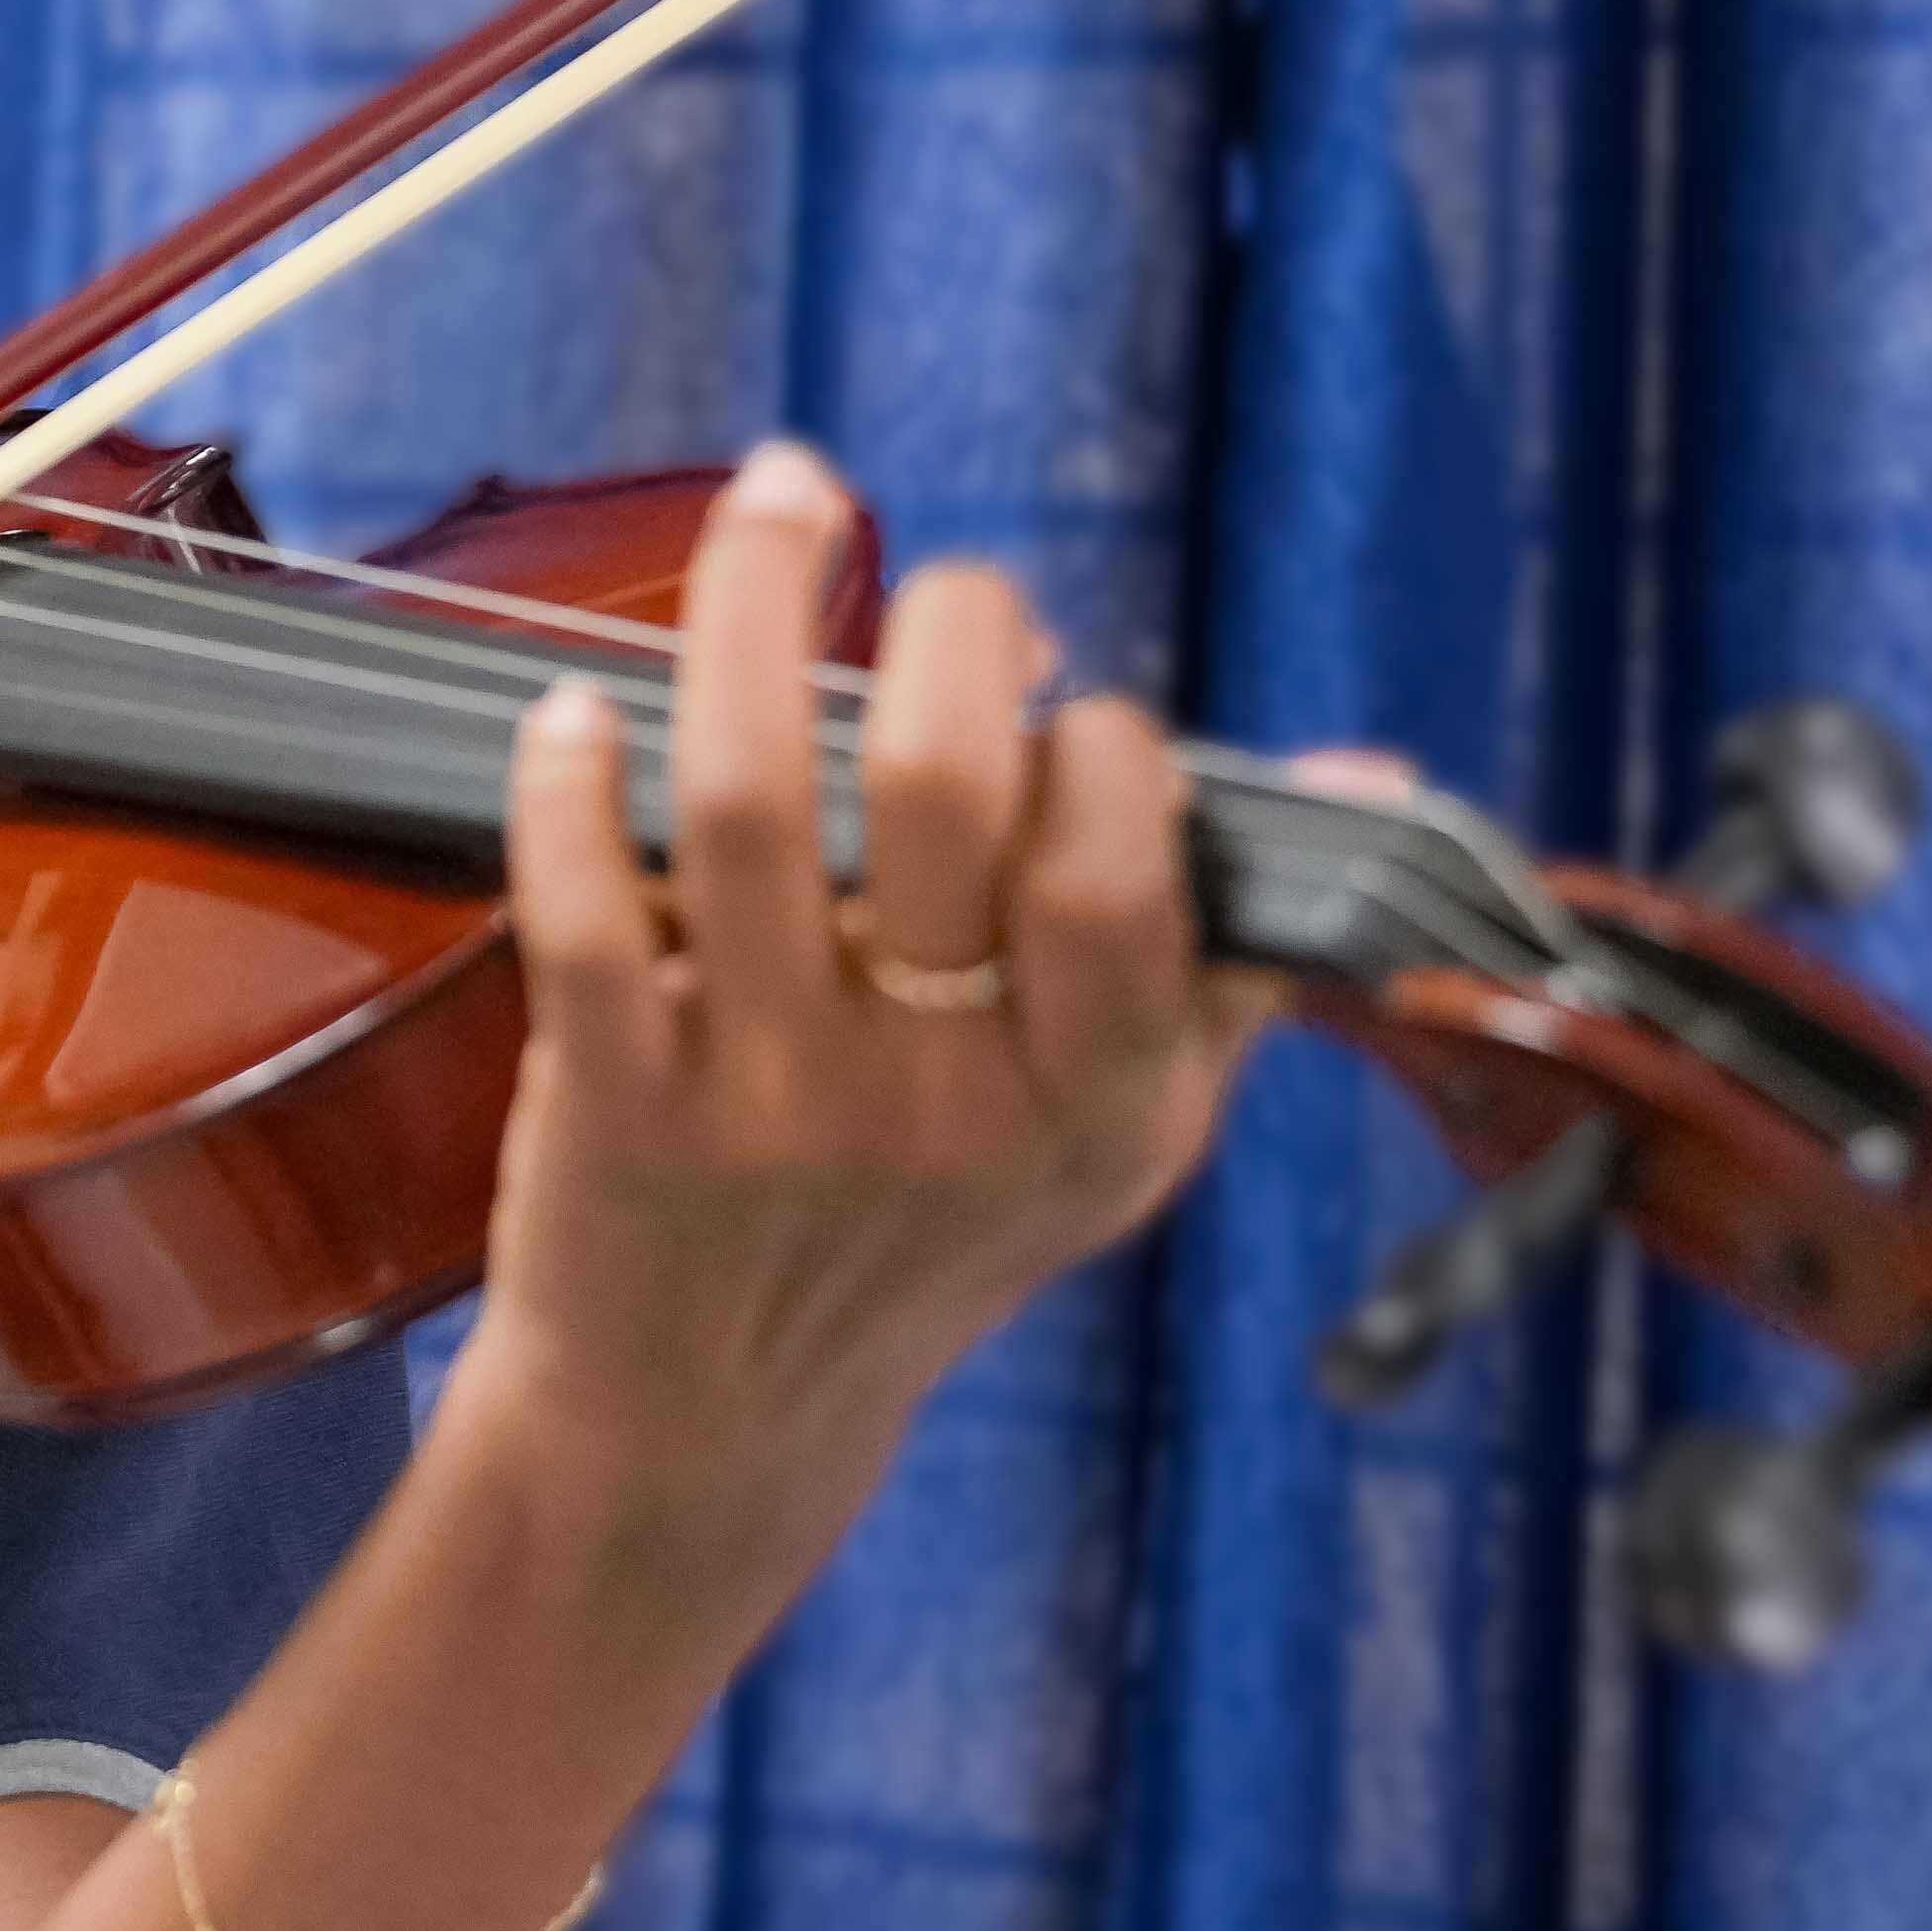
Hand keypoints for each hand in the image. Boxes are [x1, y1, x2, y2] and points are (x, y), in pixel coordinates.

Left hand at [443, 440, 1268, 1597]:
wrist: (713, 1425)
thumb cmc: (925, 1240)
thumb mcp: (1110, 1138)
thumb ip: (1227, 964)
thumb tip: (1365, 779)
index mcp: (1088, 1095)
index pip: (1116, 857)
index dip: (1093, 734)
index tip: (1060, 699)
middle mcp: (938, 1096)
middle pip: (939, 785)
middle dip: (950, 621)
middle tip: (937, 580)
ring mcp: (766, 1099)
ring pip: (749, 801)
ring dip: (746, 614)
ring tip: (773, 505)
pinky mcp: (610, 1110)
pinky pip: (576, 914)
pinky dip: (567, 788)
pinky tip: (573, 709)